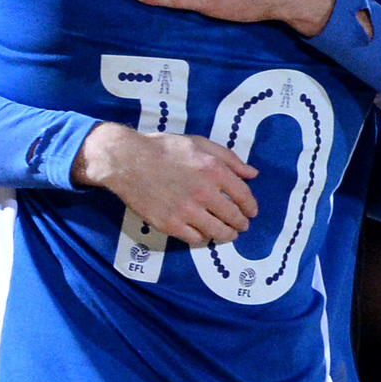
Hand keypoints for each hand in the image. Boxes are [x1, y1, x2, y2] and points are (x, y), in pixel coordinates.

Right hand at [73, 122, 256, 245]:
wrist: (128, 161)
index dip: (251, 207)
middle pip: (233, 217)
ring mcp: (187, 211)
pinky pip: (195, 238)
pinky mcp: (170, 224)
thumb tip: (252, 174)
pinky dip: (203, 238)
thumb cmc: (164, 149)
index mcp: (214, 170)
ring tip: (227, 234)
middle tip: (241, 227)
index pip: (243, 196)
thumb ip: (229, 158)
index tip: (251, 212)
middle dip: (241, 224)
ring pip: (217, 232)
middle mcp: (204, 193)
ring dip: (227, 235)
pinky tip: (203, 233)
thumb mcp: (199, 143)